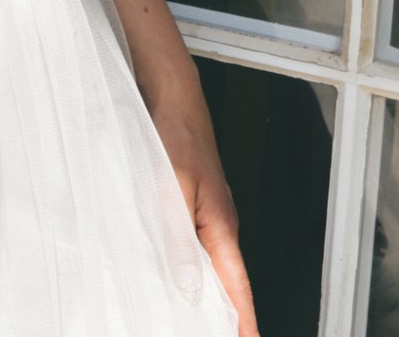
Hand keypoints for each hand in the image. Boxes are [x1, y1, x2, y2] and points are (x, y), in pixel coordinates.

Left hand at [150, 100, 258, 335]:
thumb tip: (187, 285)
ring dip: (202, 293)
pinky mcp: (188, 204)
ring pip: (206, 265)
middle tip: (209, 334)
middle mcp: (216, 225)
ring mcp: (204, 215)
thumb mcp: (173, 184)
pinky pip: (189, 244)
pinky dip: (183, 266)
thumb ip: (177, 233)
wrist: (171, 97)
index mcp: (220, 226)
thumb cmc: (176, 133)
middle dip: (224, 316)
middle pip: (224, 282)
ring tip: (189, 319)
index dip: (243, 321)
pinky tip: (167, 274)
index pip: (236, 287)